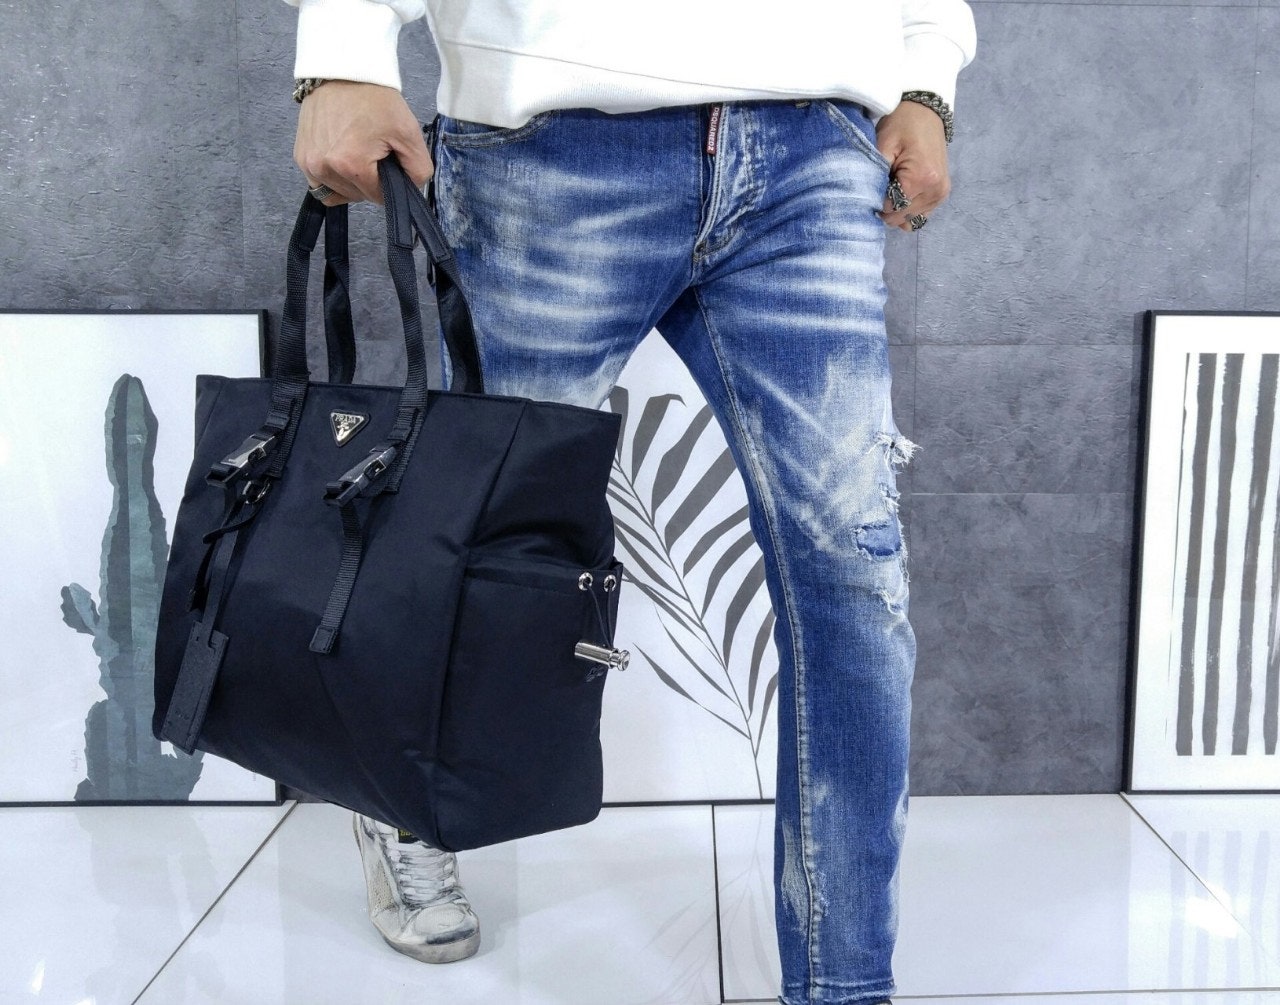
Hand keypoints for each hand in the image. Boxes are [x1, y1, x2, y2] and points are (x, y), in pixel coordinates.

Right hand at [294, 80, 433, 204]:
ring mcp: (308, 163)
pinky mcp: (300, 156)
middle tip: (374, 150)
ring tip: (357, 151)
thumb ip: (418, 170)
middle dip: (371, 180)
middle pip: (358, 196)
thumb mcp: (409, 133)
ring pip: (338, 192)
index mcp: (350, 166)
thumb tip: (411, 191)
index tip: (390, 159)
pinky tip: (342, 156)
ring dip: (351, 181)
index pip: (378, 197)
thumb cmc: (376, 99)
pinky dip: (333, 177)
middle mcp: (323, 168)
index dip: (390, 183)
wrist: (343, 70)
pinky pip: (319, 184)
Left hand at [876, 100, 949, 231]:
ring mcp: (941, 194)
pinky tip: (901, 193)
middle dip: (886, 206)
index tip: (871, 187)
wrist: (925, 111)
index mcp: (922, 178)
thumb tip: (872, 203)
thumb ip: (876, 177)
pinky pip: (921, 213)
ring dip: (897, 208)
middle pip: (901, 216)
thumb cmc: (901, 124)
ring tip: (892, 185)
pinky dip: (908, 208)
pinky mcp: (942, 193)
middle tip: (880, 184)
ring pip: (910, 218)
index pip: (891, 208)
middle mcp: (936, 190)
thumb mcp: (883, 145)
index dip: (876, 201)